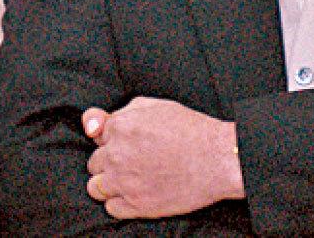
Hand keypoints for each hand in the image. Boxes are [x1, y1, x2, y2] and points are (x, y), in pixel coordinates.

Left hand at [82, 97, 243, 219]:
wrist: (219, 159)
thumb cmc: (191, 130)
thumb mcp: (155, 106)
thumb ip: (120, 112)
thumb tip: (94, 125)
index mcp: (120, 126)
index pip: (96, 136)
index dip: (110, 140)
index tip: (123, 144)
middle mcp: (117, 154)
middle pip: (94, 163)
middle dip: (109, 162)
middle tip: (132, 162)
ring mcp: (125, 181)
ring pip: (96, 187)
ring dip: (108, 184)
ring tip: (130, 181)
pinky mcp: (137, 205)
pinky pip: (111, 208)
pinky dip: (120, 203)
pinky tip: (136, 194)